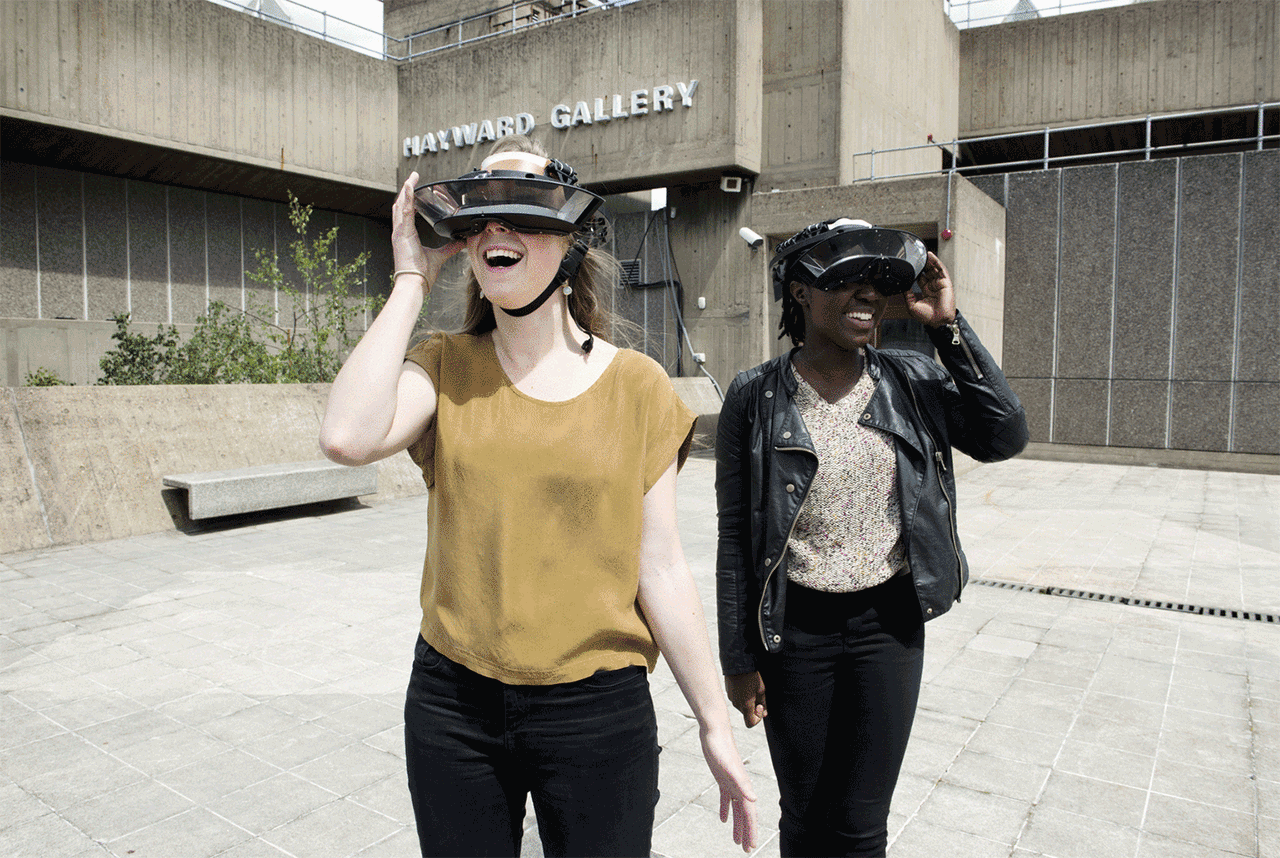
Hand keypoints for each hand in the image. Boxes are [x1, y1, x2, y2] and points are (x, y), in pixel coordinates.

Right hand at [392, 172, 460, 286]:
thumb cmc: (421, 274)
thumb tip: (461, 242)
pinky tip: (410, 187)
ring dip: (407, 190)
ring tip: (412, 178)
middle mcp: (400, 232)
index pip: (407, 212)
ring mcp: (399, 232)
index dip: (410, 200)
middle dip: (407, 190)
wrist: (414, 284)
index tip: (415, 189)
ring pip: (401, 205)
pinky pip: (404, 211)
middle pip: (401, 205)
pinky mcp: (402, 234)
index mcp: (407, 235)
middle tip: (413, 177)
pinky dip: (406, 198)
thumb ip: (450, 247)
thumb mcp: (439, 256)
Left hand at [700, 724, 759, 852]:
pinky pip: (725, 799)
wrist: (713, 731)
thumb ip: (741, 782)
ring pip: (737, 809)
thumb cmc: (721, 747)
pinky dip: (725, 810)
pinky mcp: (722, 778)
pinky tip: (722, 819)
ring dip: (737, 824)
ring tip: (736, 840)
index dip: (751, 830)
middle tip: (746, 849)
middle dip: (747, 832)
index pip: (749, 814)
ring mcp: (731, 782)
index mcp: (743, 786)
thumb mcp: (729, 767)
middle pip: (745, 815)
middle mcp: (740, 786)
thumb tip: (753, 798)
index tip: (751, 846)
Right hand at [725, 672, 766, 727]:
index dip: (758, 718)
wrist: (737, 662)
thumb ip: (763, 703)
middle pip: (746, 713)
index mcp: (746, 705)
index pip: (750, 723)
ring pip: (741, 705)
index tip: (761, 706)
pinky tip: (744, 685)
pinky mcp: (728, 692)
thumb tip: (764, 713)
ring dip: (747, 700)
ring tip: (751, 687)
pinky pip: (736, 698)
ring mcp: (731, 698)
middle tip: (757, 695)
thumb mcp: (761, 689)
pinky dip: (741, 695)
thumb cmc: (750, 675)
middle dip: (753, 707)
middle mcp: (737, 704)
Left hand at [904, 250, 956, 327]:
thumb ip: (907, 294)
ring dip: (928, 261)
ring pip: (934, 269)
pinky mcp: (946, 282)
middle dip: (922, 264)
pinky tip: (930, 256)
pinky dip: (936, 262)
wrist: (937, 321)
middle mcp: (933, 286)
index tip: (910, 265)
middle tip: (915, 256)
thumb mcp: (912, 305)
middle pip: (927, 271)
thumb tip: (902, 285)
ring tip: (922, 253)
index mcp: (926, 291)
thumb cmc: (927, 317)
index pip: (920, 278)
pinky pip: (941, 269)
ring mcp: (940, 284)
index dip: (916, 271)